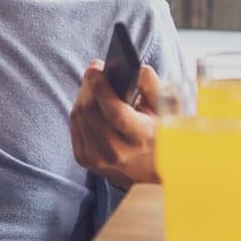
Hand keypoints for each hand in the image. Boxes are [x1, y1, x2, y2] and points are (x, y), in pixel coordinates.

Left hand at [69, 62, 164, 187]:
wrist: (151, 172)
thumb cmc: (161, 133)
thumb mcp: (166, 108)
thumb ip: (151, 84)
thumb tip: (132, 68)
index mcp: (142, 138)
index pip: (114, 112)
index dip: (101, 88)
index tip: (96, 68)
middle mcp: (118, 152)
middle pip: (90, 111)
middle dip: (90, 85)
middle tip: (94, 71)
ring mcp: (98, 159)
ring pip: (79, 116)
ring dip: (83, 95)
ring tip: (93, 85)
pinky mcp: (85, 160)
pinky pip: (74, 125)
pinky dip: (80, 110)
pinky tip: (90, 104)